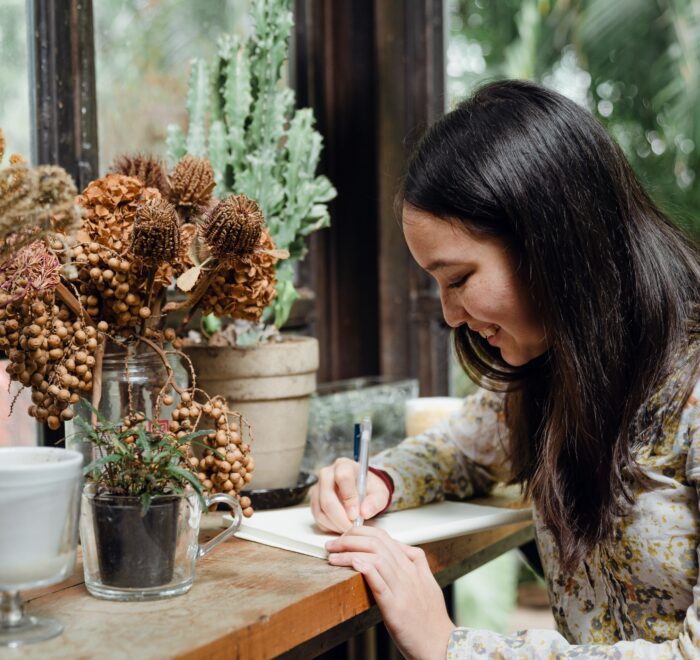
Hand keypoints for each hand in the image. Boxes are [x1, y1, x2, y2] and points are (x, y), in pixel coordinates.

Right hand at [310, 458, 390, 531]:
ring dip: (335, 524)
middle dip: (340, 517)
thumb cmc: (369, 489)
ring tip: (348, 528)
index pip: (342, 478)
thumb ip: (375, 501)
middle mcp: (327, 473)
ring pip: (320, 510)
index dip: (349, 498)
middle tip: (352, 527)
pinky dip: (329, 526)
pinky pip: (317, 517)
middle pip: (327, 497)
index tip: (356, 515)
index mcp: (344, 465)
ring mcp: (318, 487)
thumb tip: (364, 512)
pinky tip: (341, 526)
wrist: (361, 489)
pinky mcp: (314, 501)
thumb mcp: (379, 493)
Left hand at [326, 527, 454, 659]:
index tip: (347, 535)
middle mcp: (408, 574)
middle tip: (334, 543)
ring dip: (349, 552)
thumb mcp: (429, 583)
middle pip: (377, 543)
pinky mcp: (395, 608)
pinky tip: (352, 563)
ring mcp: (402, 589)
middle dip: (350, 538)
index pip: (385, 537)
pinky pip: (379, 582)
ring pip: (376, 558)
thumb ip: (417, 563)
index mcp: (413, 567)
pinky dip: (364, 568)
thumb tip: (403, 548)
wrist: (441, 645)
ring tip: (333, 555)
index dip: (362, 532)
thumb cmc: (432, 618)